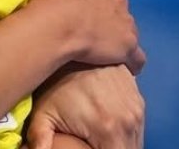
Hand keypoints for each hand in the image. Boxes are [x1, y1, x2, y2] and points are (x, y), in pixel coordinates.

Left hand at [26, 64, 144, 148]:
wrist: (74, 40)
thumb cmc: (55, 81)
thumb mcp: (42, 113)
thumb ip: (41, 138)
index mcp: (110, 131)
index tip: (92, 148)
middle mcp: (130, 121)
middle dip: (113, 147)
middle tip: (94, 141)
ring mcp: (137, 107)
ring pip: (136, 137)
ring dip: (122, 139)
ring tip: (100, 133)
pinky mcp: (137, 97)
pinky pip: (137, 121)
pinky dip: (125, 126)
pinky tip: (107, 122)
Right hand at [30, 0, 144, 72]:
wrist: (58, 23)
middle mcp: (119, 1)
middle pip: (120, 6)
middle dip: (110, 13)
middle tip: (92, 23)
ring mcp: (125, 25)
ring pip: (128, 29)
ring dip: (119, 35)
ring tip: (104, 46)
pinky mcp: (126, 47)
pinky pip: (137, 57)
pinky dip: (133, 62)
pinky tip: (127, 67)